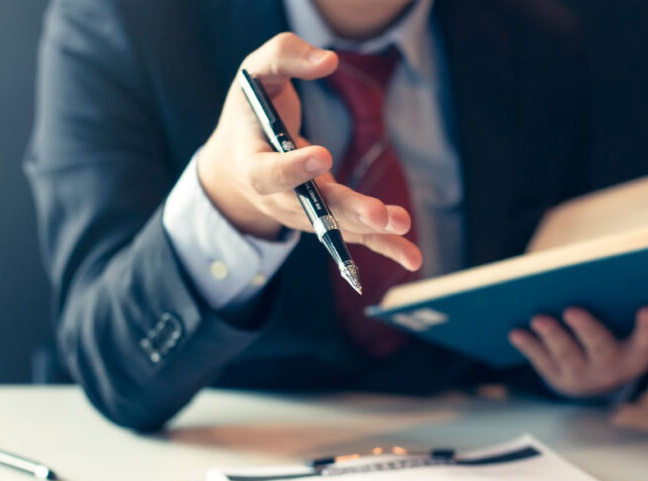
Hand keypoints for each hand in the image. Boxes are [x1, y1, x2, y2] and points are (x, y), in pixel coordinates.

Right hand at [197, 33, 420, 270]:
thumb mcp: (256, 72)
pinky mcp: (328, 219)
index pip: (269, 173)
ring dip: (370, 228)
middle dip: (346, 211)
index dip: (293, 169)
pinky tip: (412, 258)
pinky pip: (356, 236)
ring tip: (400, 222)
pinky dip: (385, 247)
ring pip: (338, 225)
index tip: (321, 155)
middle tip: (376, 213)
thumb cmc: (251, 111)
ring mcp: (304, 213)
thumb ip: (284, 55)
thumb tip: (327, 60)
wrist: (236, 163)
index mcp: (252, 161)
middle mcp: (278, 197)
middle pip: (312, 209)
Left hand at [507, 306, 647, 397]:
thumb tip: (611, 276)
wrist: (601, 381)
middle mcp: (612, 368)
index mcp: (637, 353)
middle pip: (600, 348)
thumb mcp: (631, 329)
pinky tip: (516, 333)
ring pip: (567, 355)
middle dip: (586, 329)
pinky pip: (543, 362)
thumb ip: (629, 309)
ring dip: (552, 336)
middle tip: (572, 310)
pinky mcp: (558, 378)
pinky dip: (529, 346)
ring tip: (538, 318)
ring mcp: (583, 376)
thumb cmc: (619, 338)